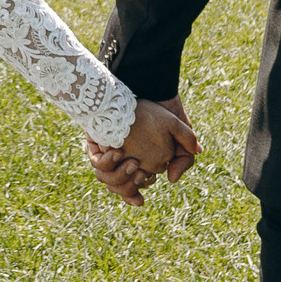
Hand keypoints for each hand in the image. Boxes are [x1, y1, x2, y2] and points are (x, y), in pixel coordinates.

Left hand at [84, 97, 198, 205]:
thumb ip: (184, 156)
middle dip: (127, 188)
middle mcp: (121, 162)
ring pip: (106, 179)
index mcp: (139, 164)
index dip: (136, 193)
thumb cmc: (162, 110)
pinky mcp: (97, 143)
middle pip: (118, 188)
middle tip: (138, 172)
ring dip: (118, 178)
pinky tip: (117, 153)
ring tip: (133, 164)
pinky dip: (105, 163)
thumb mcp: (179, 132)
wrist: (145, 87)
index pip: (133, 188)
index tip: (143, 186)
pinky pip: (96, 162)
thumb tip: (172, 180)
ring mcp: (107, 153)